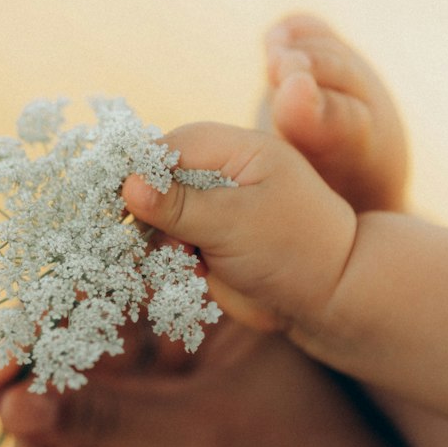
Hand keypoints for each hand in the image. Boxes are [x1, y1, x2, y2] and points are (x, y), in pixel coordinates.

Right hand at [0, 319, 447, 446]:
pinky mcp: (154, 439)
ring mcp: (160, 388)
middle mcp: (171, 334)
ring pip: (69, 409)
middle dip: (27, 404)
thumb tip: (8, 404)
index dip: (34, 329)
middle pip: (68, 350)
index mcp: (196, 298)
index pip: (95, 288)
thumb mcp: (205, 441)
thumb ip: (107, 419)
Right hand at [121, 122, 357, 335]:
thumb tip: (126, 184)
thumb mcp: (233, 223)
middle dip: (146, 211)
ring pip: (161, 217)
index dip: (140, 170)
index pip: (172, 146)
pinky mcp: (212, 242)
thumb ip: (179, 205)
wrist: (331, 300)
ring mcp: (218, 209)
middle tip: (136, 240)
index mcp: (239, 150)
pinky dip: (168, 261)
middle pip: (160, 180)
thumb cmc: (294, 251)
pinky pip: (172, 245)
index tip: (115, 201)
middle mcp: (225, 174)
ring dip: (156, 242)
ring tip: (176, 262)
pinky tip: (184, 273)